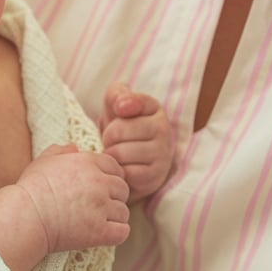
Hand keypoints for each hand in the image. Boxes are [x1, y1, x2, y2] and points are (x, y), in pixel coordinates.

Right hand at [12, 144, 130, 254]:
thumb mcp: (43, 162)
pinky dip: (115, 234)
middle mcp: (99, 182)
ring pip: (123, 212)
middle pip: (123, 189)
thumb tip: (73, 147)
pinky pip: (123, 231)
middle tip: (96, 207)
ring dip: (113, 217)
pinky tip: (101, 234)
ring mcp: (101, 207)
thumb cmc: (30, 189)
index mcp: (88, 162)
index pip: (115, 167)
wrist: (24, 217)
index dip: (109, 178)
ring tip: (95, 222)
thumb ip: (60, 151)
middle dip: (113, 197)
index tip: (98, 189)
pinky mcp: (100, 231)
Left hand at [100, 82, 174, 199]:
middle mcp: (164, 129)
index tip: (119, 110)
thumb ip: (116, 94)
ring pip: (120, 153)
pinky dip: (118, 171)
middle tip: (112, 140)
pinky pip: (125, 173)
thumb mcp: (115, 105)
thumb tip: (123, 106)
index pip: (133, 101)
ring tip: (116, 153)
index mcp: (153, 108)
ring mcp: (162, 154)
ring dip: (111, 155)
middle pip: (118, 131)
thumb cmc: (120, 129)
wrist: (129, 160)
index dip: (120, 106)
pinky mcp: (155, 176)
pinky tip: (122, 167)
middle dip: (107, 137)